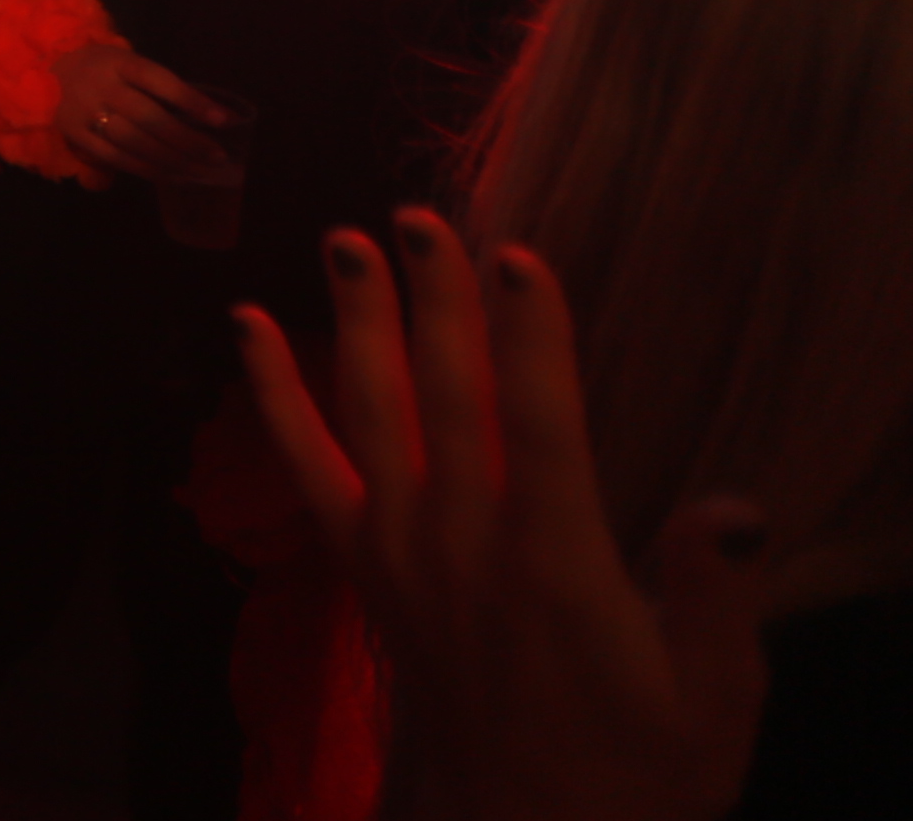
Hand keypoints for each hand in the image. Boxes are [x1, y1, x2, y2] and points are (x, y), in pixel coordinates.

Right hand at [48, 35, 239, 190]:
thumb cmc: (99, 69)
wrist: (44, 72)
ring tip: (199, 171)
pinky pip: (116, 157)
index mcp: (118, 63)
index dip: (192, 102)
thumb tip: (207, 115)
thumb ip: (157, 86)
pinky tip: (171, 176)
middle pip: (150, 118)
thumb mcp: (125, 63)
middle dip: (188, 140)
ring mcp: (86, 112)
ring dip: (172, 160)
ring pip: (135, 142)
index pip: (161, 81)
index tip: (224, 120)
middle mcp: (101, 87)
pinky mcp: (76, 135)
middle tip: (217, 156)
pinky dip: (147, 169)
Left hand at [234, 217, 773, 820]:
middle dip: (435, 301)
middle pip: (447, 396)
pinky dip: (269, 393)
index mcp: (556, 562)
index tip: (516, 256)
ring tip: (345, 240)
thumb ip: (714, 596)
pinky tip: (244, 326)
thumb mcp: (710, 697)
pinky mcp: (363, 567)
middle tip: (419, 215)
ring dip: (358, 323)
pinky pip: (303, 465)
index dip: (529, 334)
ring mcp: (401, 550)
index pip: (541, 422)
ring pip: (372, 413)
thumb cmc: (638, 769)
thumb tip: (735, 507)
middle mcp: (466, 541)